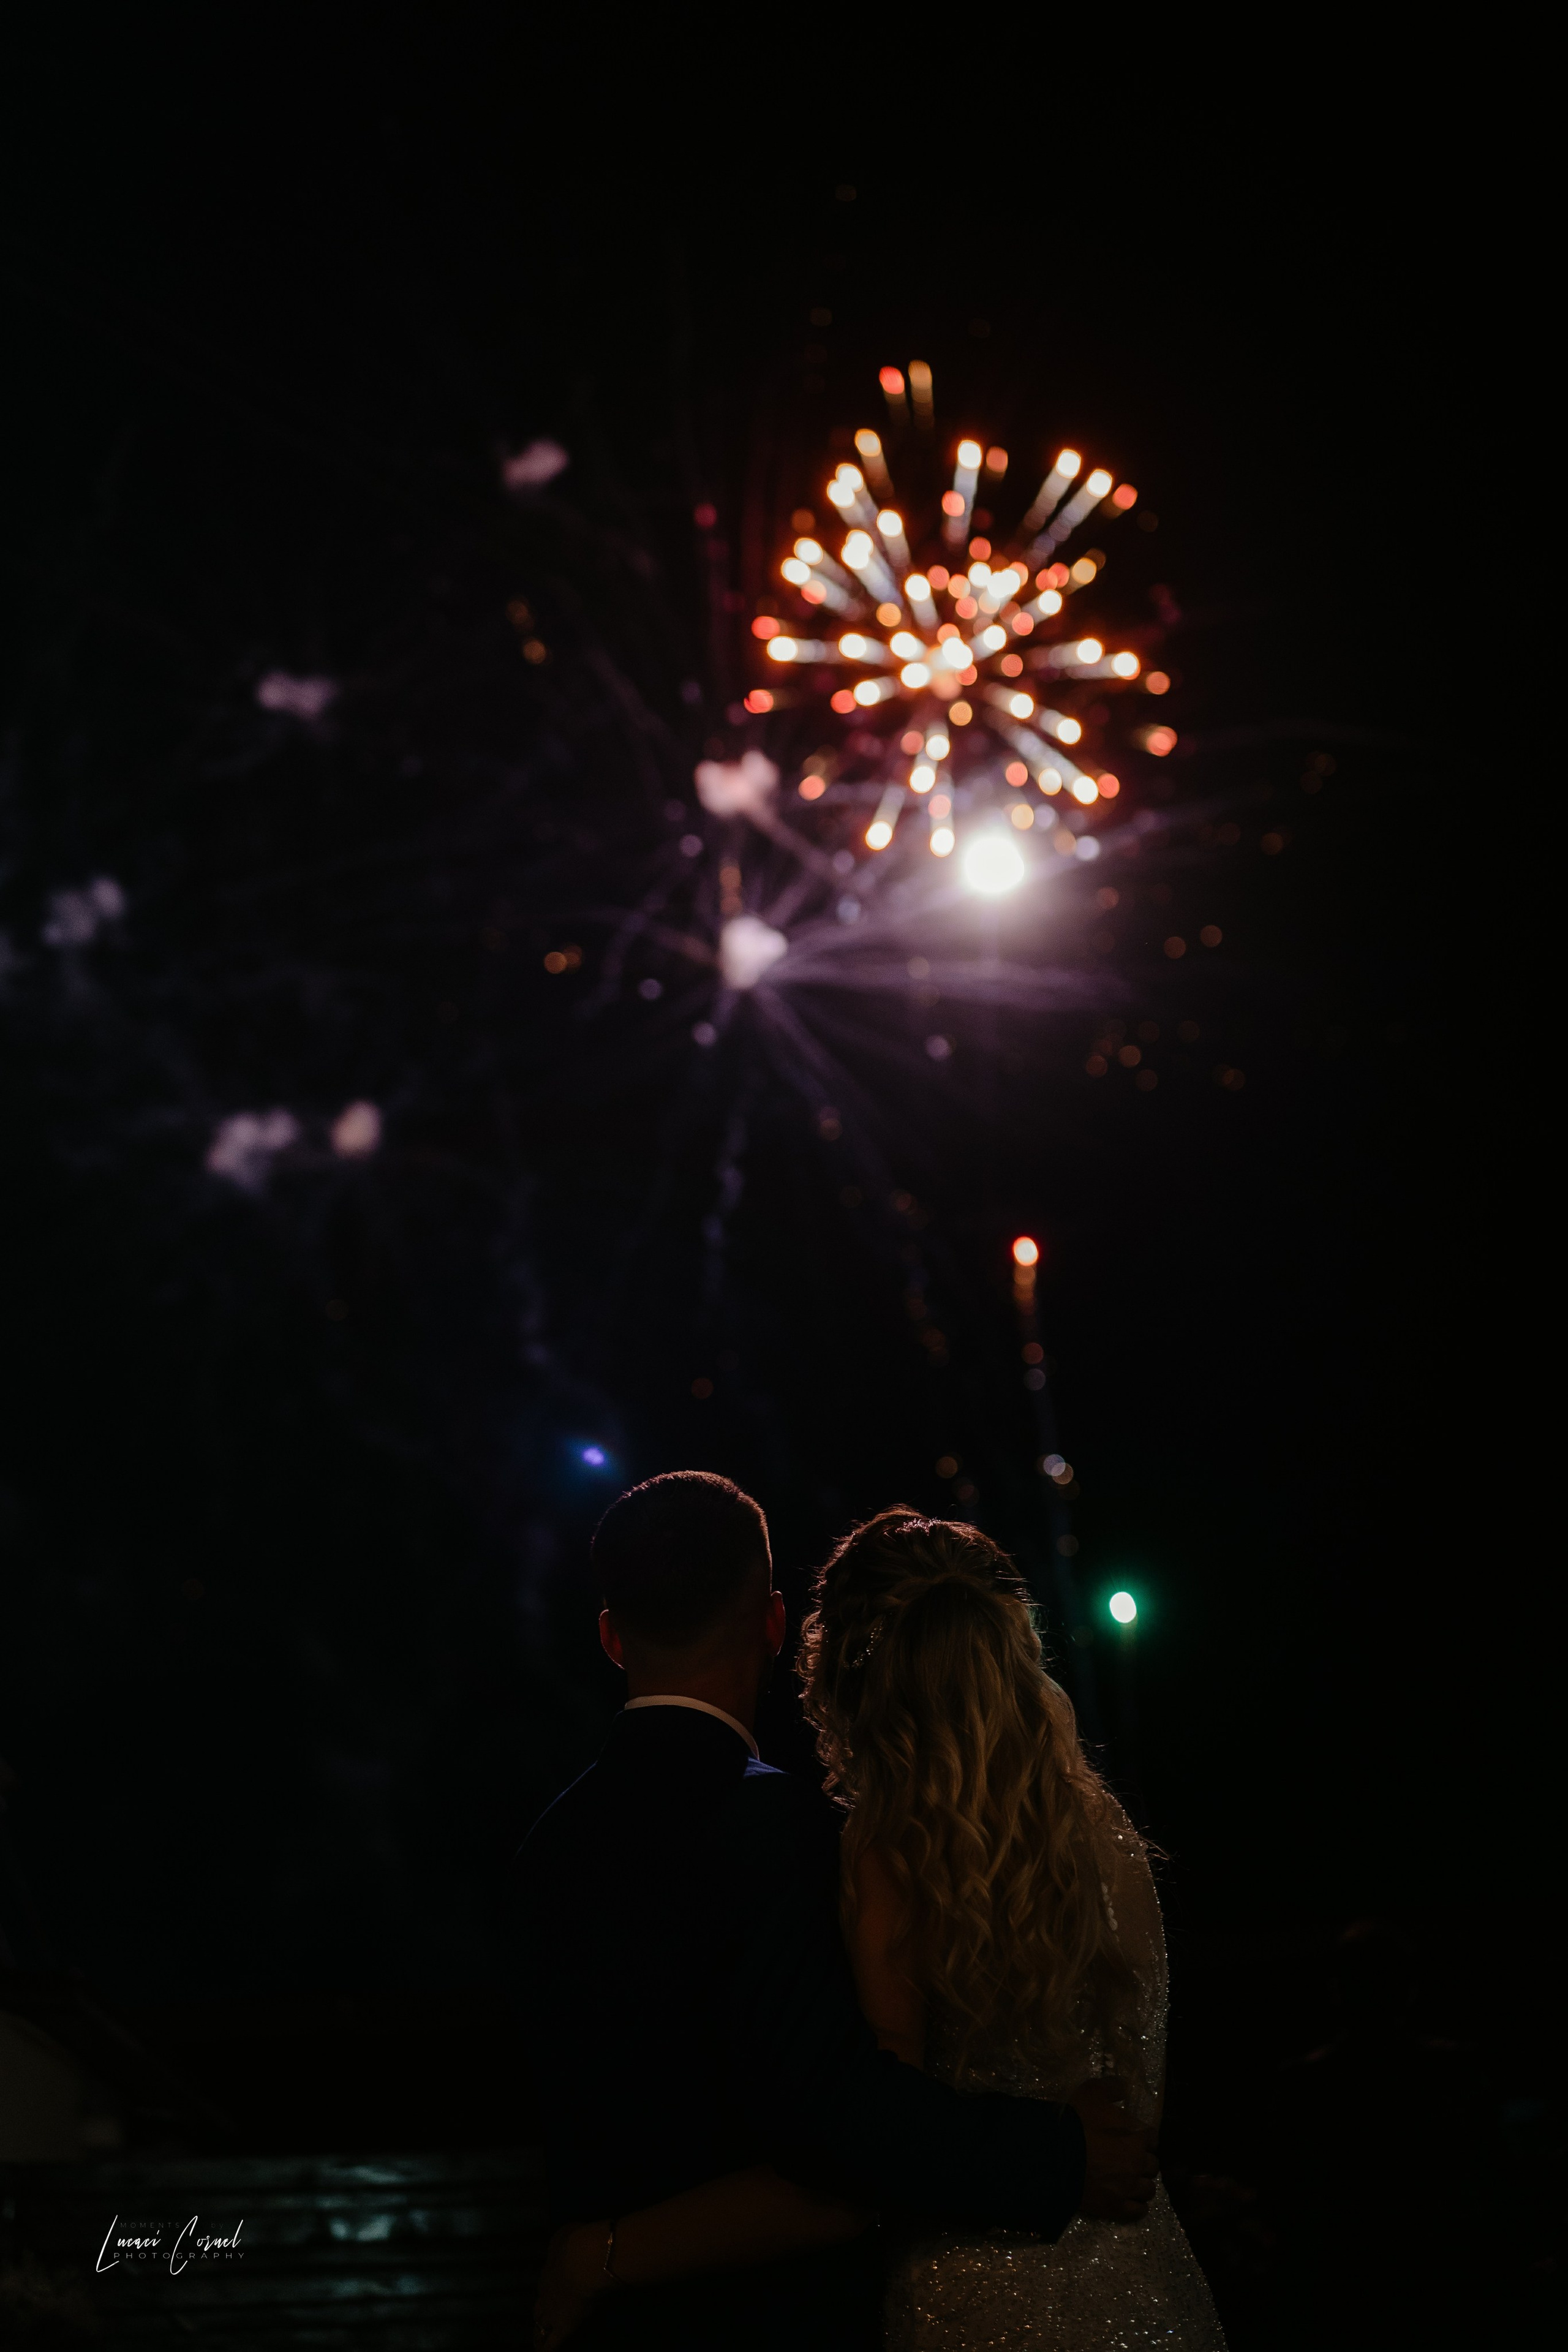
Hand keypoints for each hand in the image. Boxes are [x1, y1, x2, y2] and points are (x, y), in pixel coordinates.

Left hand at [533, 2221, 611, 2349]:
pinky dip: (546, 2349)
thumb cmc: (577, 2244)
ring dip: (539, 2332)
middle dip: (540, 2311)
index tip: (555, 2286)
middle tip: (541, 2316)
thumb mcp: (564, 2237)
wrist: (584, 2262)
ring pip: (540, 2326)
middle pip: (539, 2306)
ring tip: (537, 2339)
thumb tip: (563, 2249)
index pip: (545, 2281)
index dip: (549, 2285)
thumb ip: (561, 2247)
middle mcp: (545, 2293)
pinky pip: (552, 2343)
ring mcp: (552, 2312)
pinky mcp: (563, 2327)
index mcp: (546, 2270)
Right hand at [1072, 2077, 1158, 2222]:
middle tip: (1130, 2158)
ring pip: (1148, 2190)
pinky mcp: (1116, 2208)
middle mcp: (1138, 2165)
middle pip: (1153, 2166)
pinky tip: (1130, 2199)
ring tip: (1131, 2181)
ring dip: (1142, 2184)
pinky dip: (1138, 2206)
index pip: (1153, 2138)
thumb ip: (1113, 2087)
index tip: (1135, 2137)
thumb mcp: (1093, 2092)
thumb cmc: (1076, 2123)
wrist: (1055, 2157)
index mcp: (1137, 2138)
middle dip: (1144, 2161)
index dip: (1145, 2137)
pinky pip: (1138, 2211)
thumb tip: (1125, 2087)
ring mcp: (1127, 2189)